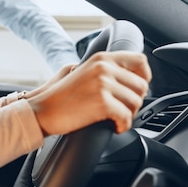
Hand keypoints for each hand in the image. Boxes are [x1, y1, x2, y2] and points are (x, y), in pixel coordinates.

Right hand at [27, 51, 150, 135]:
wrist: (42, 111)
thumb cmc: (59, 97)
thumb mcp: (80, 72)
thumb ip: (103, 70)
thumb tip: (127, 76)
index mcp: (101, 59)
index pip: (139, 60)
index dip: (144, 76)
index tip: (136, 89)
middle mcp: (104, 68)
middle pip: (141, 85)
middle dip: (135, 101)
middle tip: (122, 111)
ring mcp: (103, 84)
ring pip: (136, 102)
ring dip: (128, 115)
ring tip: (115, 119)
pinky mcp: (102, 103)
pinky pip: (126, 117)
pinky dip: (123, 126)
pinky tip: (114, 127)